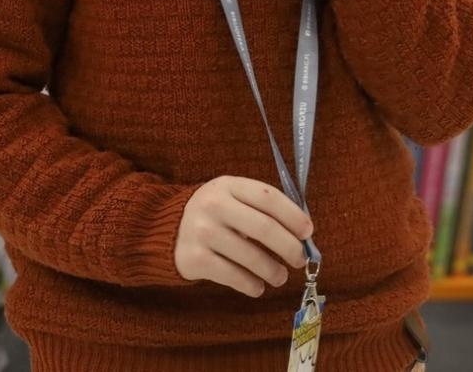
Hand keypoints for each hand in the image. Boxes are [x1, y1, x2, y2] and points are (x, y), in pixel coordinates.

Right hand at [174, 176, 313, 297]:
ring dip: (273, 271)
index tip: (308, 232)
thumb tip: (301, 235)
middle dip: (288, 247)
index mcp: (228, 185)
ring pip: (250, 256)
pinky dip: (251, 285)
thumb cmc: (214, 214)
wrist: (165, 229)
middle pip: (263, 228)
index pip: (268, 197)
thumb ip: (261, 209)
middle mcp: (214, 205)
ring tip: (280, 277)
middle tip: (299, 259)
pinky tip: (258, 287)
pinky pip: (233, 276)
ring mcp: (202, 232)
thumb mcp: (232, 198)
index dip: (293, 215)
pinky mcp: (195, 259)